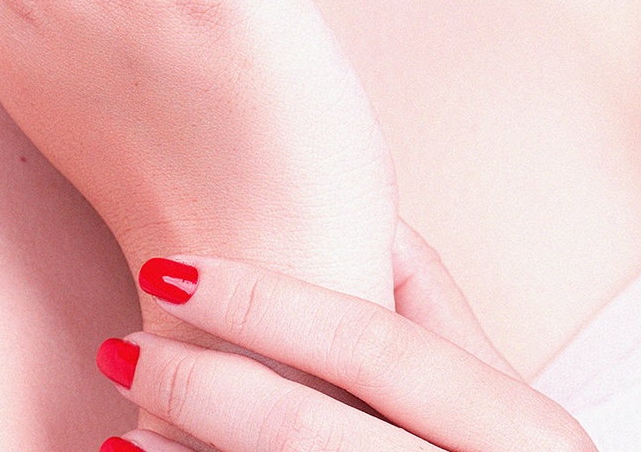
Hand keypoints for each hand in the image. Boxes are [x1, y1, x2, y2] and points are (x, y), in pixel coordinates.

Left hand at [92, 239, 599, 451]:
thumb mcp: (508, 401)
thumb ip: (439, 309)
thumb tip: (371, 210)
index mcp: (519, 432)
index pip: (373, 345)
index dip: (268, 303)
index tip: (175, 264)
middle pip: (308, 429)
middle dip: (203, 383)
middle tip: (123, 343)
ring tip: (121, 416)